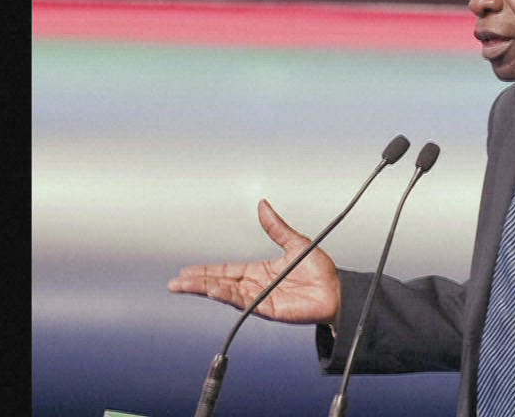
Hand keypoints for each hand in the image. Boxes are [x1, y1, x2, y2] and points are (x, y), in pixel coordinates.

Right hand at [166, 199, 342, 324]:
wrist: (337, 291)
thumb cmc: (322, 272)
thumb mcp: (295, 242)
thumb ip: (276, 227)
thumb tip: (263, 205)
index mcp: (259, 271)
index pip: (226, 271)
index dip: (206, 271)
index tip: (188, 271)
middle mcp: (257, 286)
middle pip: (220, 283)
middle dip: (197, 282)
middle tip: (176, 282)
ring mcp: (261, 299)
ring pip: (226, 293)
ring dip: (204, 289)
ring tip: (184, 286)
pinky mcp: (268, 309)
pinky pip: (244, 302)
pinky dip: (226, 296)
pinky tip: (212, 291)